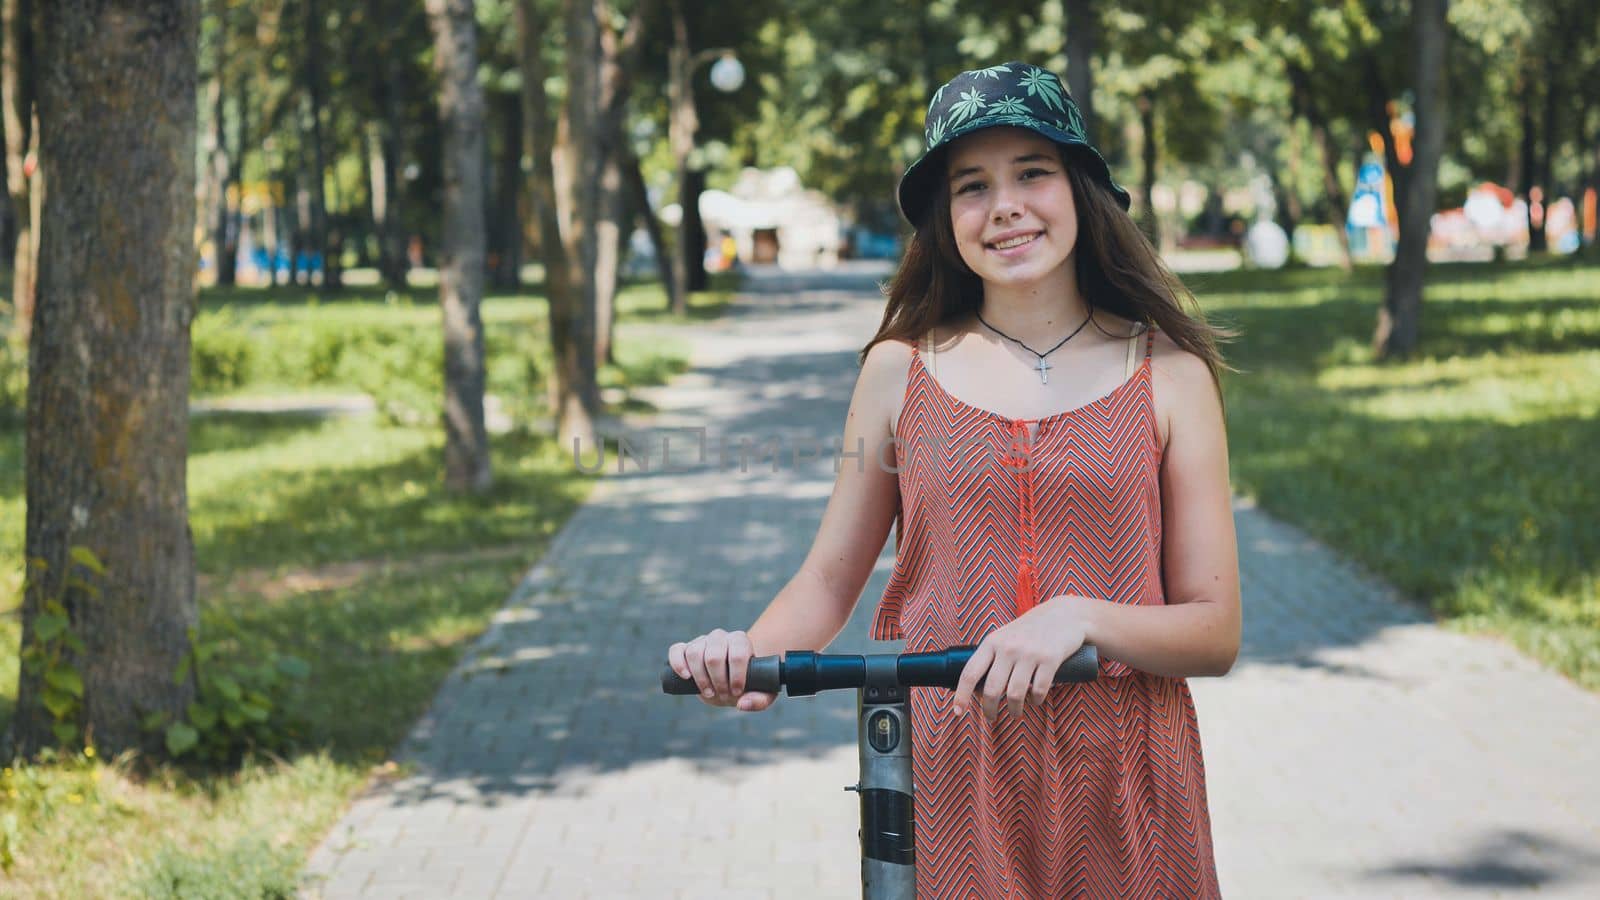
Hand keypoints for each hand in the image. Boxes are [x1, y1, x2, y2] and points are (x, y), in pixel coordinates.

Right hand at [667, 628, 777, 711]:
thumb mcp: (763, 693)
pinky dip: (678, 663)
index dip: (736, 676)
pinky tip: (686, 677)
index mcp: (740, 641)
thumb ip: (760, 700)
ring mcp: (701, 641)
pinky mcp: (685, 649)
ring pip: (694, 652)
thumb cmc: (751, 684)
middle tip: (724, 695)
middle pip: (714, 655)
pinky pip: (676, 650)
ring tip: (709, 692)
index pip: (737, 654)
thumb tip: (741, 704)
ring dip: (700, 678)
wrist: (733, 679)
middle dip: (718, 680)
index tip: (737, 691)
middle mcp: (720, 637)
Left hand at [951, 596, 1092, 718]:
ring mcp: (1029, 653)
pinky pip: (1039, 690)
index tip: (957, 712)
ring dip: (1014, 710)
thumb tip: (977, 689)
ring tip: (1015, 713)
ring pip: (1015, 694)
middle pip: (992, 689)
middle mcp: (1008, 647)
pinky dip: (1036, 700)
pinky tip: (1035, 700)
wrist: (1065, 614)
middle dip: (989, 709)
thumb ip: (991, 658)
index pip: (970, 672)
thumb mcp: (1005, 637)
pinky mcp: (1050, 659)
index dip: (961, 695)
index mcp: (992, 642)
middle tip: (991, 717)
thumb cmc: (1030, 630)